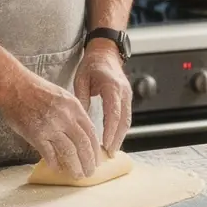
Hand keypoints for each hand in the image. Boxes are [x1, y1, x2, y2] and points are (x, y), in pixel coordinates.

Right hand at [0, 72, 98, 179]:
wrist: (14, 86)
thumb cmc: (37, 90)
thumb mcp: (62, 96)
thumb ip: (72, 114)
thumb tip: (79, 134)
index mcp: (74, 107)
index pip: (91, 132)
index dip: (95, 148)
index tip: (97, 158)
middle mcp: (65, 117)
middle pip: (83, 144)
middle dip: (89, 161)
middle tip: (90, 172)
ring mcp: (51, 127)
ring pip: (69, 152)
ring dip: (75, 166)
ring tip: (77, 175)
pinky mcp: (36, 134)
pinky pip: (49, 153)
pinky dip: (54, 163)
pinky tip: (57, 169)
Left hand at [73, 41, 132, 155]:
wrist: (106, 52)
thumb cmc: (91, 64)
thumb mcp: (81, 79)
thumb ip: (82, 99)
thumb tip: (80, 120)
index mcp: (111, 86)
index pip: (113, 112)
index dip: (110, 130)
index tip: (105, 145)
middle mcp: (123, 91)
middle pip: (123, 120)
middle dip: (117, 138)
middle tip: (109, 154)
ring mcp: (127, 94)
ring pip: (127, 120)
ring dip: (120, 136)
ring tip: (111, 151)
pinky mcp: (127, 98)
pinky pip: (126, 116)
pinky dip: (121, 129)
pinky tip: (114, 139)